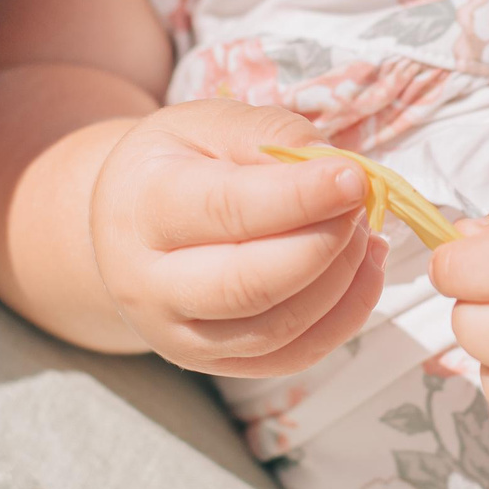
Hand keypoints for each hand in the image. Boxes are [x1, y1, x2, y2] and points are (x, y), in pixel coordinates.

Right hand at [87, 100, 387, 376]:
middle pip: (249, 286)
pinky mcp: (215, 363)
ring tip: (361, 230)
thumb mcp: (206, 124)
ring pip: (277, 330)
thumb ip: (269, 135)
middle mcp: (150, 285)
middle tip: (359, 203)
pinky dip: (345, 316)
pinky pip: (294, 357)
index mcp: (143, 209)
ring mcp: (179, 336)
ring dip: (341, 280)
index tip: (353, 177)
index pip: (227, 211)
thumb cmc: (173, 165)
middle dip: (324, 246)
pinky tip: (363, 268)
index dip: (299, 197)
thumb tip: (335, 168)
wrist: (125, 226)